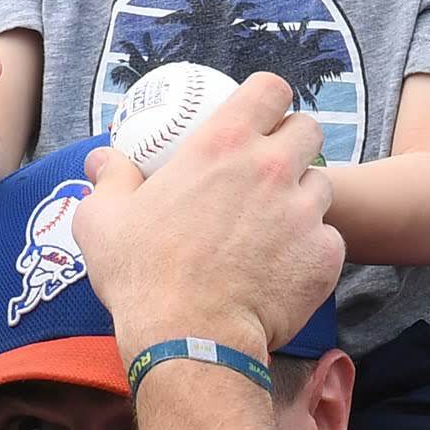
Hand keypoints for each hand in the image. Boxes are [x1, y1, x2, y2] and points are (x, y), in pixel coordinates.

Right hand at [71, 74, 338, 354]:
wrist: (191, 340)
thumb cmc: (143, 276)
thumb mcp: (104, 219)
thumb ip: (110, 178)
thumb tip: (101, 159)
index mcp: (223, 145)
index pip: (270, 90)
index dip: (267, 100)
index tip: (258, 116)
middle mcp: (272, 169)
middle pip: (308, 130)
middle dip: (294, 142)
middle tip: (270, 169)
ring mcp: (304, 212)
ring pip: (321, 186)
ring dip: (302, 198)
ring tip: (273, 225)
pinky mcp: (324, 255)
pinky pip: (327, 238)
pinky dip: (310, 249)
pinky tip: (282, 267)